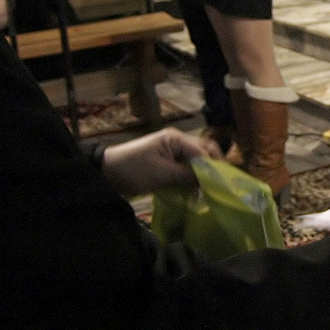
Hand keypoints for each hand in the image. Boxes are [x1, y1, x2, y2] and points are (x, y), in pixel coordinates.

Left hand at [101, 128, 220, 195]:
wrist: (106, 173)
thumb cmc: (133, 170)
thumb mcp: (161, 174)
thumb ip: (187, 175)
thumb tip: (211, 180)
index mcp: (177, 139)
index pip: (205, 151)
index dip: (215, 167)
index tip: (222, 185)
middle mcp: (178, 142)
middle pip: (205, 152)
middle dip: (214, 169)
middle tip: (219, 188)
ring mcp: (173, 151)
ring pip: (198, 160)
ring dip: (204, 174)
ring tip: (209, 191)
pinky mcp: (169, 162)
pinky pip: (188, 168)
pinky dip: (194, 178)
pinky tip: (197, 190)